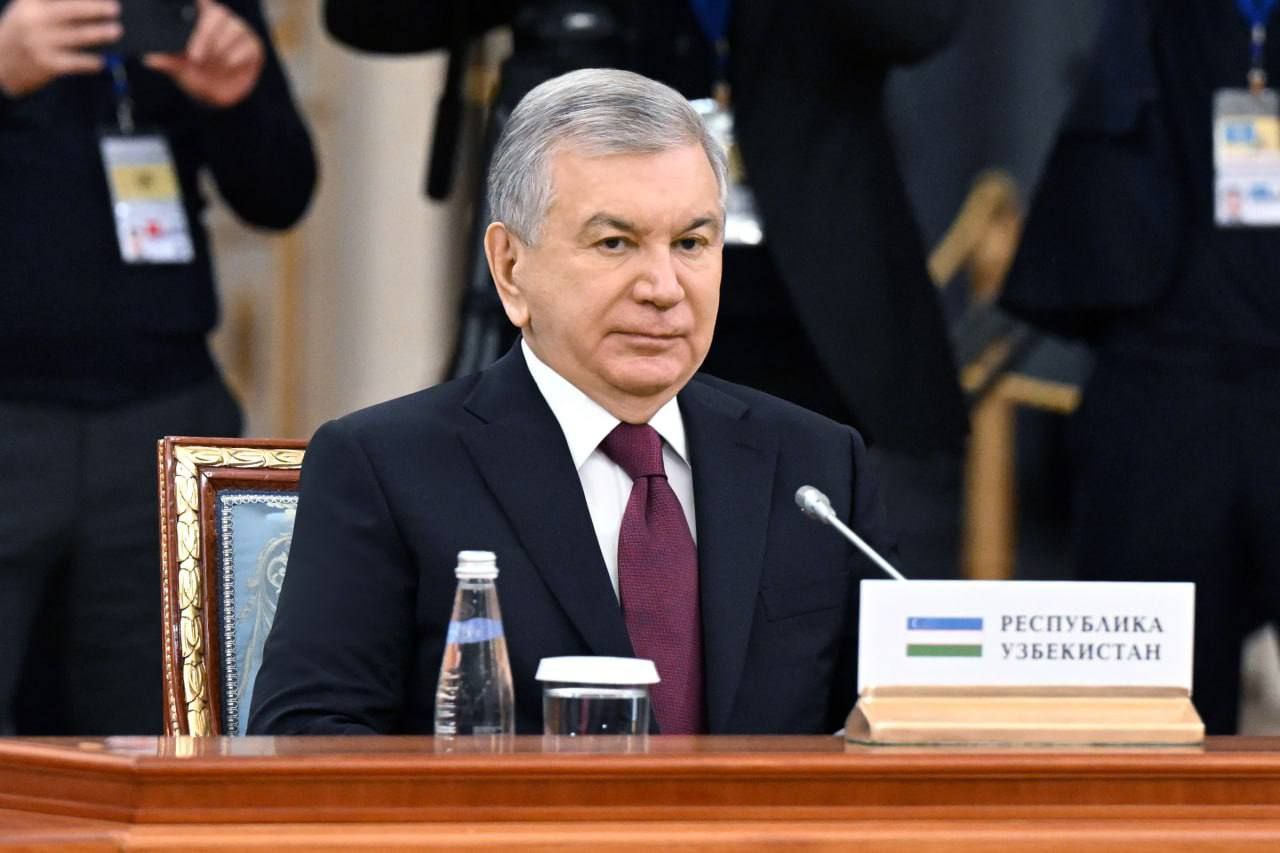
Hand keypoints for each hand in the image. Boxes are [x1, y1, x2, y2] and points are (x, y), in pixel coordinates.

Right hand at [0, 0, 120, 96]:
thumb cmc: (23, 32)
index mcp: (30, 3)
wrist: (0, 63)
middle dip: (94, 9)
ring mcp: (39, 42)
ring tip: (116, 30)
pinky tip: (102, 61)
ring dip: (98, 34)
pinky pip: (73, 62)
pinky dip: (89, 62)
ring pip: (76, 36)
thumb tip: (91, 6)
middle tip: (115, 9)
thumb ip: (50, 3)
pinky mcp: (46, 64)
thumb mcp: (28, 10)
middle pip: (70, 11)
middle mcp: (33, 20)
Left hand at [143, 0, 262, 107]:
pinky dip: (235, 58)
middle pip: (217, 15)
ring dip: (221, 51)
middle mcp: (219, 18)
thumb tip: (150, 59)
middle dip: (205, 37)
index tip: (193, 31)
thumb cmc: (195, 74)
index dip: (198, 5)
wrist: (217, 95)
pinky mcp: (252, 44)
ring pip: (234, 30)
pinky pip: (247, 46)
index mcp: (198, 16)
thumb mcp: (179, 68)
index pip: (200, 3)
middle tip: (196, 57)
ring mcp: (238, 29)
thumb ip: (167, 62)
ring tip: (213, 63)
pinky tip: (228, 66)